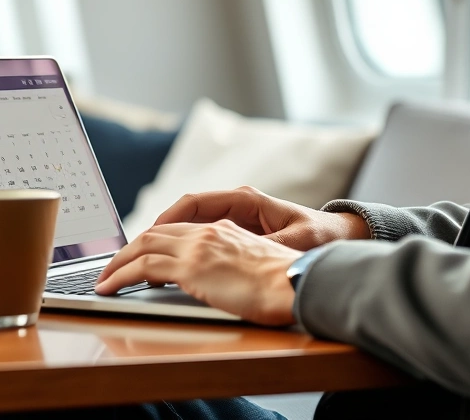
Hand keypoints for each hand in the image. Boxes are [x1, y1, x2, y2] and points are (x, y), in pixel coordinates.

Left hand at [95, 220, 302, 325]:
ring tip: (103, 279)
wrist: (299, 282)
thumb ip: (238, 267)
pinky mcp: (191, 267)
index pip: (179, 229)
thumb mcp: (260, 267)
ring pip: (143, 247)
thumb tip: (228, 283)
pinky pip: (143, 267)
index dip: (155, 240)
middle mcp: (208, 233)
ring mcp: (198, 248)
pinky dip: (120, 275)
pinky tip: (109, 287)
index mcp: (226, 230)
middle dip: (129, 249)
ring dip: (118, 263)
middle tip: (113, 266)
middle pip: (155, 233)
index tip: (140, 254)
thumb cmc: (289, 283)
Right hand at [152, 186, 368, 250]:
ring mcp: (234, 219)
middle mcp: (236, 205)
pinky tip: (168, 269)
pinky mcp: (236, 234)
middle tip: (131, 254)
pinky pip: (199, 238)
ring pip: (189, 226)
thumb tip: (251, 254)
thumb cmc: (319, 238)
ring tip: (141, 262)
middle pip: (184, 213)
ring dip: (165, 242)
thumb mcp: (297, 243)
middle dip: (155, 232)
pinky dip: (181, 251)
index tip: (148, 236)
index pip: (194, 202)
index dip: (167, 219)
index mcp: (246, 200)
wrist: (338, 238)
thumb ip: (272, 247)